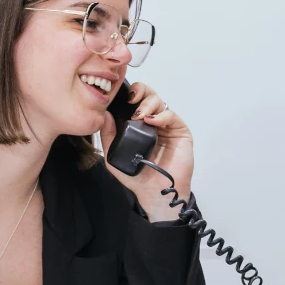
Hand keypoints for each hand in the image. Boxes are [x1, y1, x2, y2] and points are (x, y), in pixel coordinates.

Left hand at [101, 81, 193, 221]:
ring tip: (140, 116)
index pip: (135, 101)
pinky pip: (171, 115)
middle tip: (132, 100)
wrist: (154, 192)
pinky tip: (152, 122)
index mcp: (137, 124)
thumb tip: (104, 115)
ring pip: (159, 102)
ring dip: (148, 104)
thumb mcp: (113, 157)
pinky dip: (161, 115)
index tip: (121, 98)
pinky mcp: (179, 131)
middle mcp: (152, 121)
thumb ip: (108, 136)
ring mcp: (166, 125)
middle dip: (140, 92)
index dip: (129, 94)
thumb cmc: (136, 176)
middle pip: (148, 95)